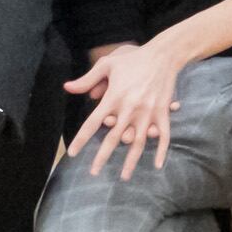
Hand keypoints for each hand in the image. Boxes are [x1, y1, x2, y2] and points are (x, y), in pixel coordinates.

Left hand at [63, 42, 184, 178]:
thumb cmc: (133, 58)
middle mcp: (129, 109)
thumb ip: (87, 79)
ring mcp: (148, 112)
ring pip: (137, 142)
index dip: (81, 140)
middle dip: (102, 158)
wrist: (163, 54)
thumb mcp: (107, 64)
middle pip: (113, 138)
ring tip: (124, 177)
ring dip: (131, 161)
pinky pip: (164, 135)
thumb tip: (67, 88)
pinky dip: (162, 151)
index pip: (92, 123)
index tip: (72, 153)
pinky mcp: (163, 112)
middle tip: (93, 173)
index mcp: (113, 98)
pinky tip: (158, 165)